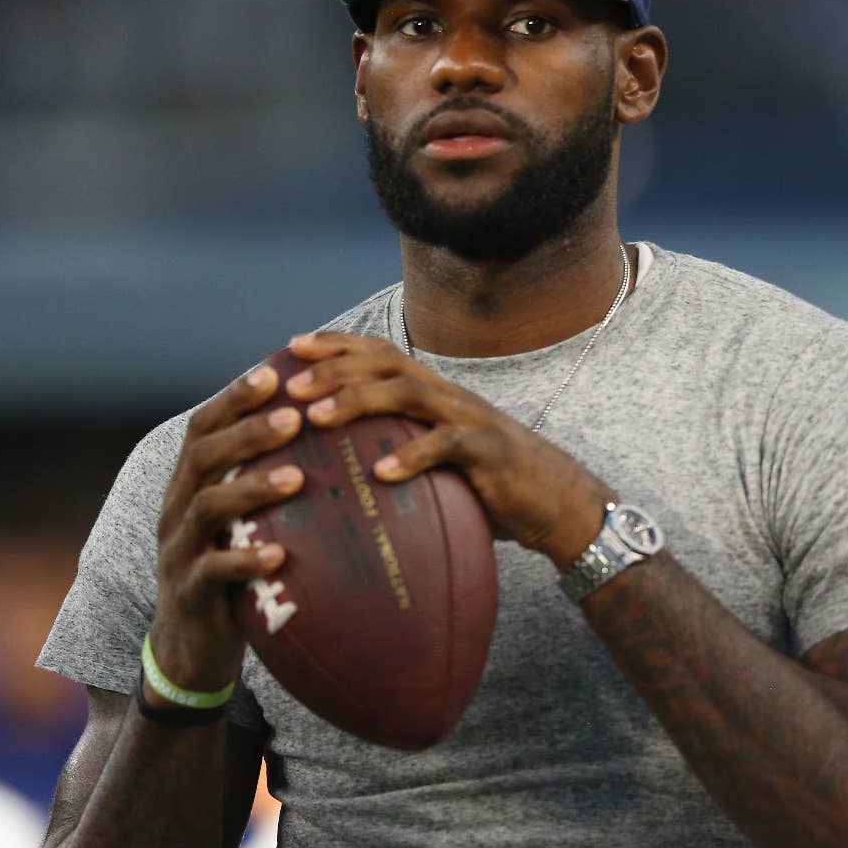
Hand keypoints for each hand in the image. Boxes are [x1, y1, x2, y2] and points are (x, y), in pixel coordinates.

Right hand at [150, 365, 305, 699]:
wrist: (191, 646)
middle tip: (294, 417)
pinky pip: (213, 572)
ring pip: (205, 507)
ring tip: (297, 478)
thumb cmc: (233, 570)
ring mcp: (178, 550)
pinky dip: (245, 561)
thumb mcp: (245, 520)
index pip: (205, 426)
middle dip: (247, 432)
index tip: (275, 372)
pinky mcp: (189, 593)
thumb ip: (270, 481)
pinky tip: (281, 556)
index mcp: (190, 483)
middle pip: (202, 455)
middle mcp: (177, 508)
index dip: (235, 397)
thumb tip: (337, 440)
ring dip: (251, 488)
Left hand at [284, 331, 610, 568]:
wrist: (559, 503)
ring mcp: (471, 418)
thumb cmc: (491, 485)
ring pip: (409, 393)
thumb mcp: (440, 460)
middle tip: (289, 384)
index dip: (336, 344)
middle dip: (333, 368)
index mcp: (435, 392)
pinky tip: (380, 473)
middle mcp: (449, 395)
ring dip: (358, 400)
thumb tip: (342, 468)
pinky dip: (412, 456)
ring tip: (318, 417)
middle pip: (386, 363)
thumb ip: (401, 448)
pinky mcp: (490, 451)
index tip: (292, 347)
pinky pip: (448, 445)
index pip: (380, 352)